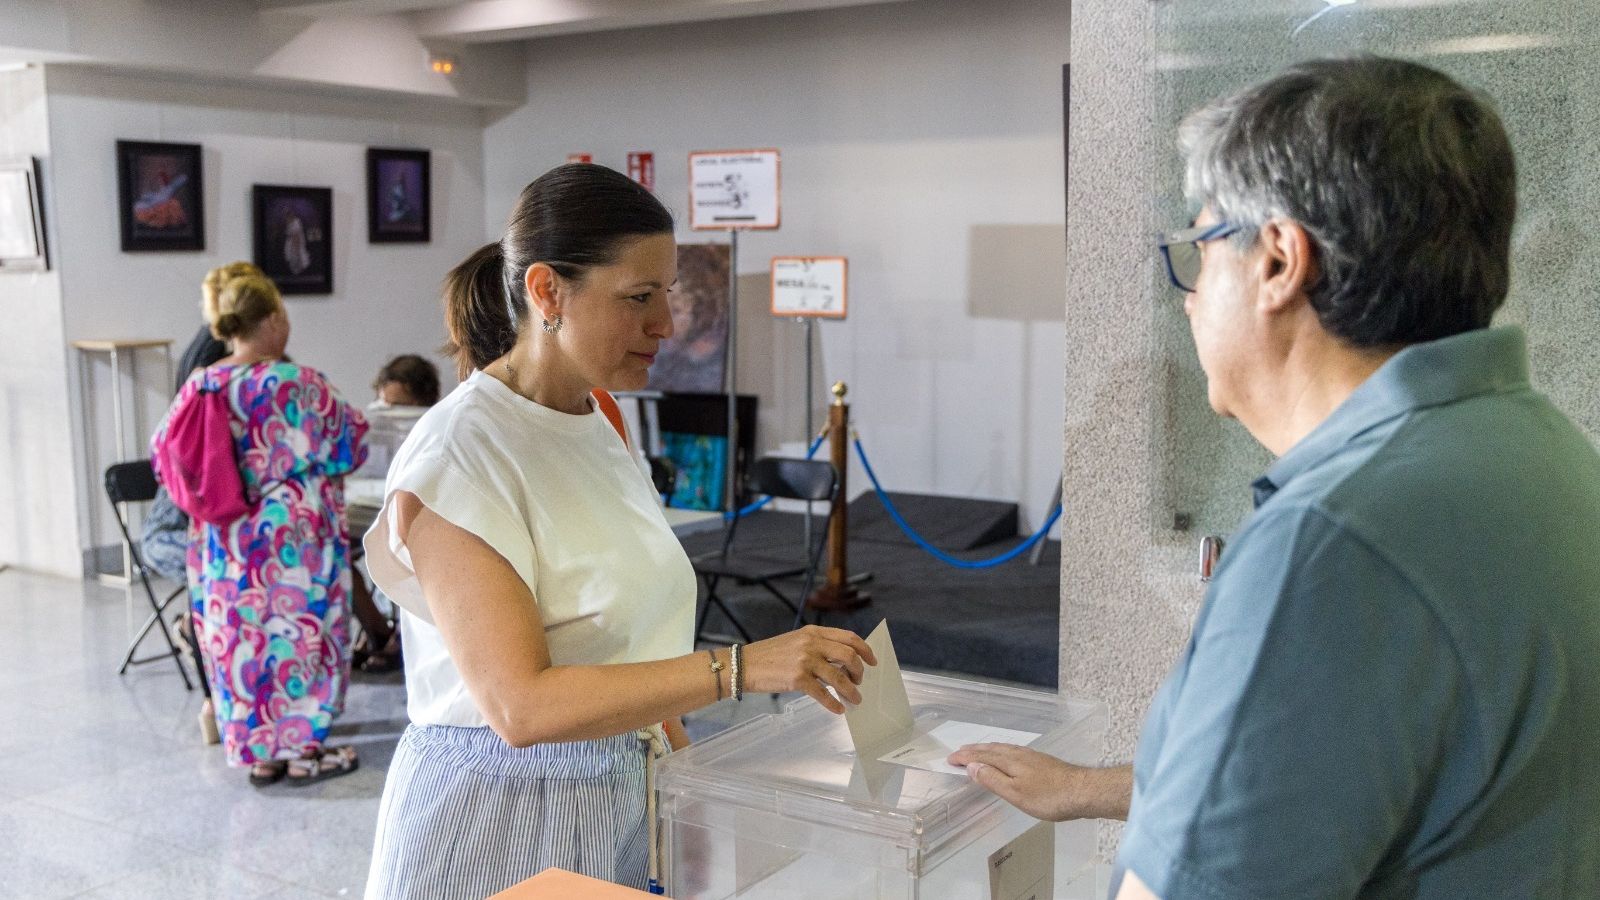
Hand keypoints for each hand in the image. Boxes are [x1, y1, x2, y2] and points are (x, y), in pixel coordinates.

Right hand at [740, 625, 876, 713]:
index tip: (872, 661)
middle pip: (848, 655)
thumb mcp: (796, 641)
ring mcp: (804, 660)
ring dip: (851, 691)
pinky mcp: (797, 679)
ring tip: (855, 699)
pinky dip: (834, 703)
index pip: (848, 637)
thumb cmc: (770, 655)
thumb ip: (818, 646)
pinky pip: (823, 693)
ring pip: (839, 676)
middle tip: (859, 682)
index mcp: (813, 632)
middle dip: (859, 671)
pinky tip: (838, 709)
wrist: (745, 664)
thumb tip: (842, 663)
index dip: (865, 650)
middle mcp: (811, 643)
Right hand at [947, 744, 1125, 821]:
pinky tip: (1006, 756)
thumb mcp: (1016, 793)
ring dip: (987, 749)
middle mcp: (1018, 754)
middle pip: (991, 749)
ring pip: (1002, 748)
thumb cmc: (1048, 797)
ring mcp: (1031, 756)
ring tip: (977, 750)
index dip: (965, 758)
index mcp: (1009, 761)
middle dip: (973, 750)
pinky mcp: (1041, 761)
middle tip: (959, 752)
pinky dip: (1001, 751)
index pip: (981, 756)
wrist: (1083, 791)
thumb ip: (993, 779)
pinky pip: (1012, 751)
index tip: (950, 759)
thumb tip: (972, 766)